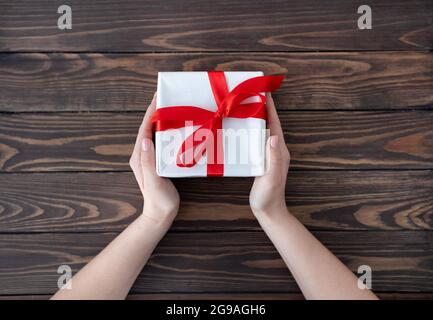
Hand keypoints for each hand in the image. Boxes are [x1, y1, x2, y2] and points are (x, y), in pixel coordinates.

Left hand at [129, 93, 179, 223]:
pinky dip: (168, 131)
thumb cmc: (158, 200)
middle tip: (168, 98)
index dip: (150, 113)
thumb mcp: (154, 182)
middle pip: (148, 128)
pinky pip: (162, 142)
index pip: (144, 130)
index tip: (158, 98)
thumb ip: (148, 163)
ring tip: (174, 108)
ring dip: (162, 120)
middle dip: (156, 112)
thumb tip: (146, 140)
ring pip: (155, 134)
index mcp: (139, 157)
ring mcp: (150, 158)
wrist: (160, 214)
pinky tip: (178, 128)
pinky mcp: (158, 162)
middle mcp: (142, 155)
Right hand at [249, 93, 289, 216]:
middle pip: (270, 124)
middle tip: (250, 95)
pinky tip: (240, 130)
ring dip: (256, 119)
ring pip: (263, 131)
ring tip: (244, 108)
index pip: (275, 125)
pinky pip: (256, 141)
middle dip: (262, 109)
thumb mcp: (271, 178)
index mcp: (280, 151)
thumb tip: (273, 136)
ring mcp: (269, 156)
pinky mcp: (262, 161)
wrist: (268, 211)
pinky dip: (250, 132)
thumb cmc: (269, 196)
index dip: (270, 108)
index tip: (264, 92)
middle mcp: (276, 150)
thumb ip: (274, 158)